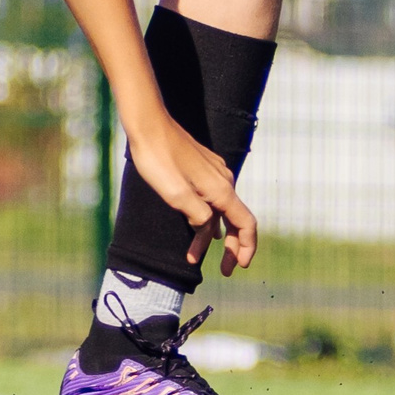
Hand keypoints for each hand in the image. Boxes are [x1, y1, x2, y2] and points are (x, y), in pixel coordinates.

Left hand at [126, 118, 256, 274]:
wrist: (147, 124)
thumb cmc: (158, 159)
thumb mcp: (175, 194)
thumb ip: (197, 216)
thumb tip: (207, 230)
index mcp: (221, 190)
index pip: (246, 224)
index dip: (247, 247)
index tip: (240, 266)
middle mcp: (223, 181)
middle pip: (236, 220)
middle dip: (233, 247)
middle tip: (224, 270)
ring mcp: (214, 172)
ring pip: (221, 209)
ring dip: (214, 233)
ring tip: (198, 254)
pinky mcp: (202, 167)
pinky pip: (212, 198)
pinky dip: (208, 217)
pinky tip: (198, 225)